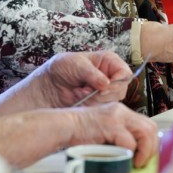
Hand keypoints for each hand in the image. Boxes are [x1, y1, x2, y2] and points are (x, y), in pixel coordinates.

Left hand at [0, 51, 131, 115]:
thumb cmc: (60, 68)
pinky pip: (102, 111)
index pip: (125, 73)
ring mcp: (106, 93)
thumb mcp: (75, 64)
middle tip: (85, 90)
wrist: (47, 85)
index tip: (103, 86)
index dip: (117, 82)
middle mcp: (111, 77)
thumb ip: (92, 73)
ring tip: (79, 92)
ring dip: (94, 100)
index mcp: (109, 61)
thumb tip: (106, 83)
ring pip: (113, 102)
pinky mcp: (99, 105)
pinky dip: (90, 107)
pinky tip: (79, 100)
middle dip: (102, 93)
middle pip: (121, 90)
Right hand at [67, 102, 158, 166]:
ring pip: (146, 132)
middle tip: (143, 162)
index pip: (146, 125)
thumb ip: (119, 140)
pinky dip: (131, 153)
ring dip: (145, 151)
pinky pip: (129, 142)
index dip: (151, 142)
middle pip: (151, 127)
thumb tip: (134, 158)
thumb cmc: (79, 134)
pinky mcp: (110, 125)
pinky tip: (125, 160)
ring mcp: (117, 117)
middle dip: (151, 148)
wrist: (63, 127)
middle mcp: (122, 111)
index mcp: (121, 112)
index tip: (146, 156)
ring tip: (137, 163)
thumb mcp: (104, 133)